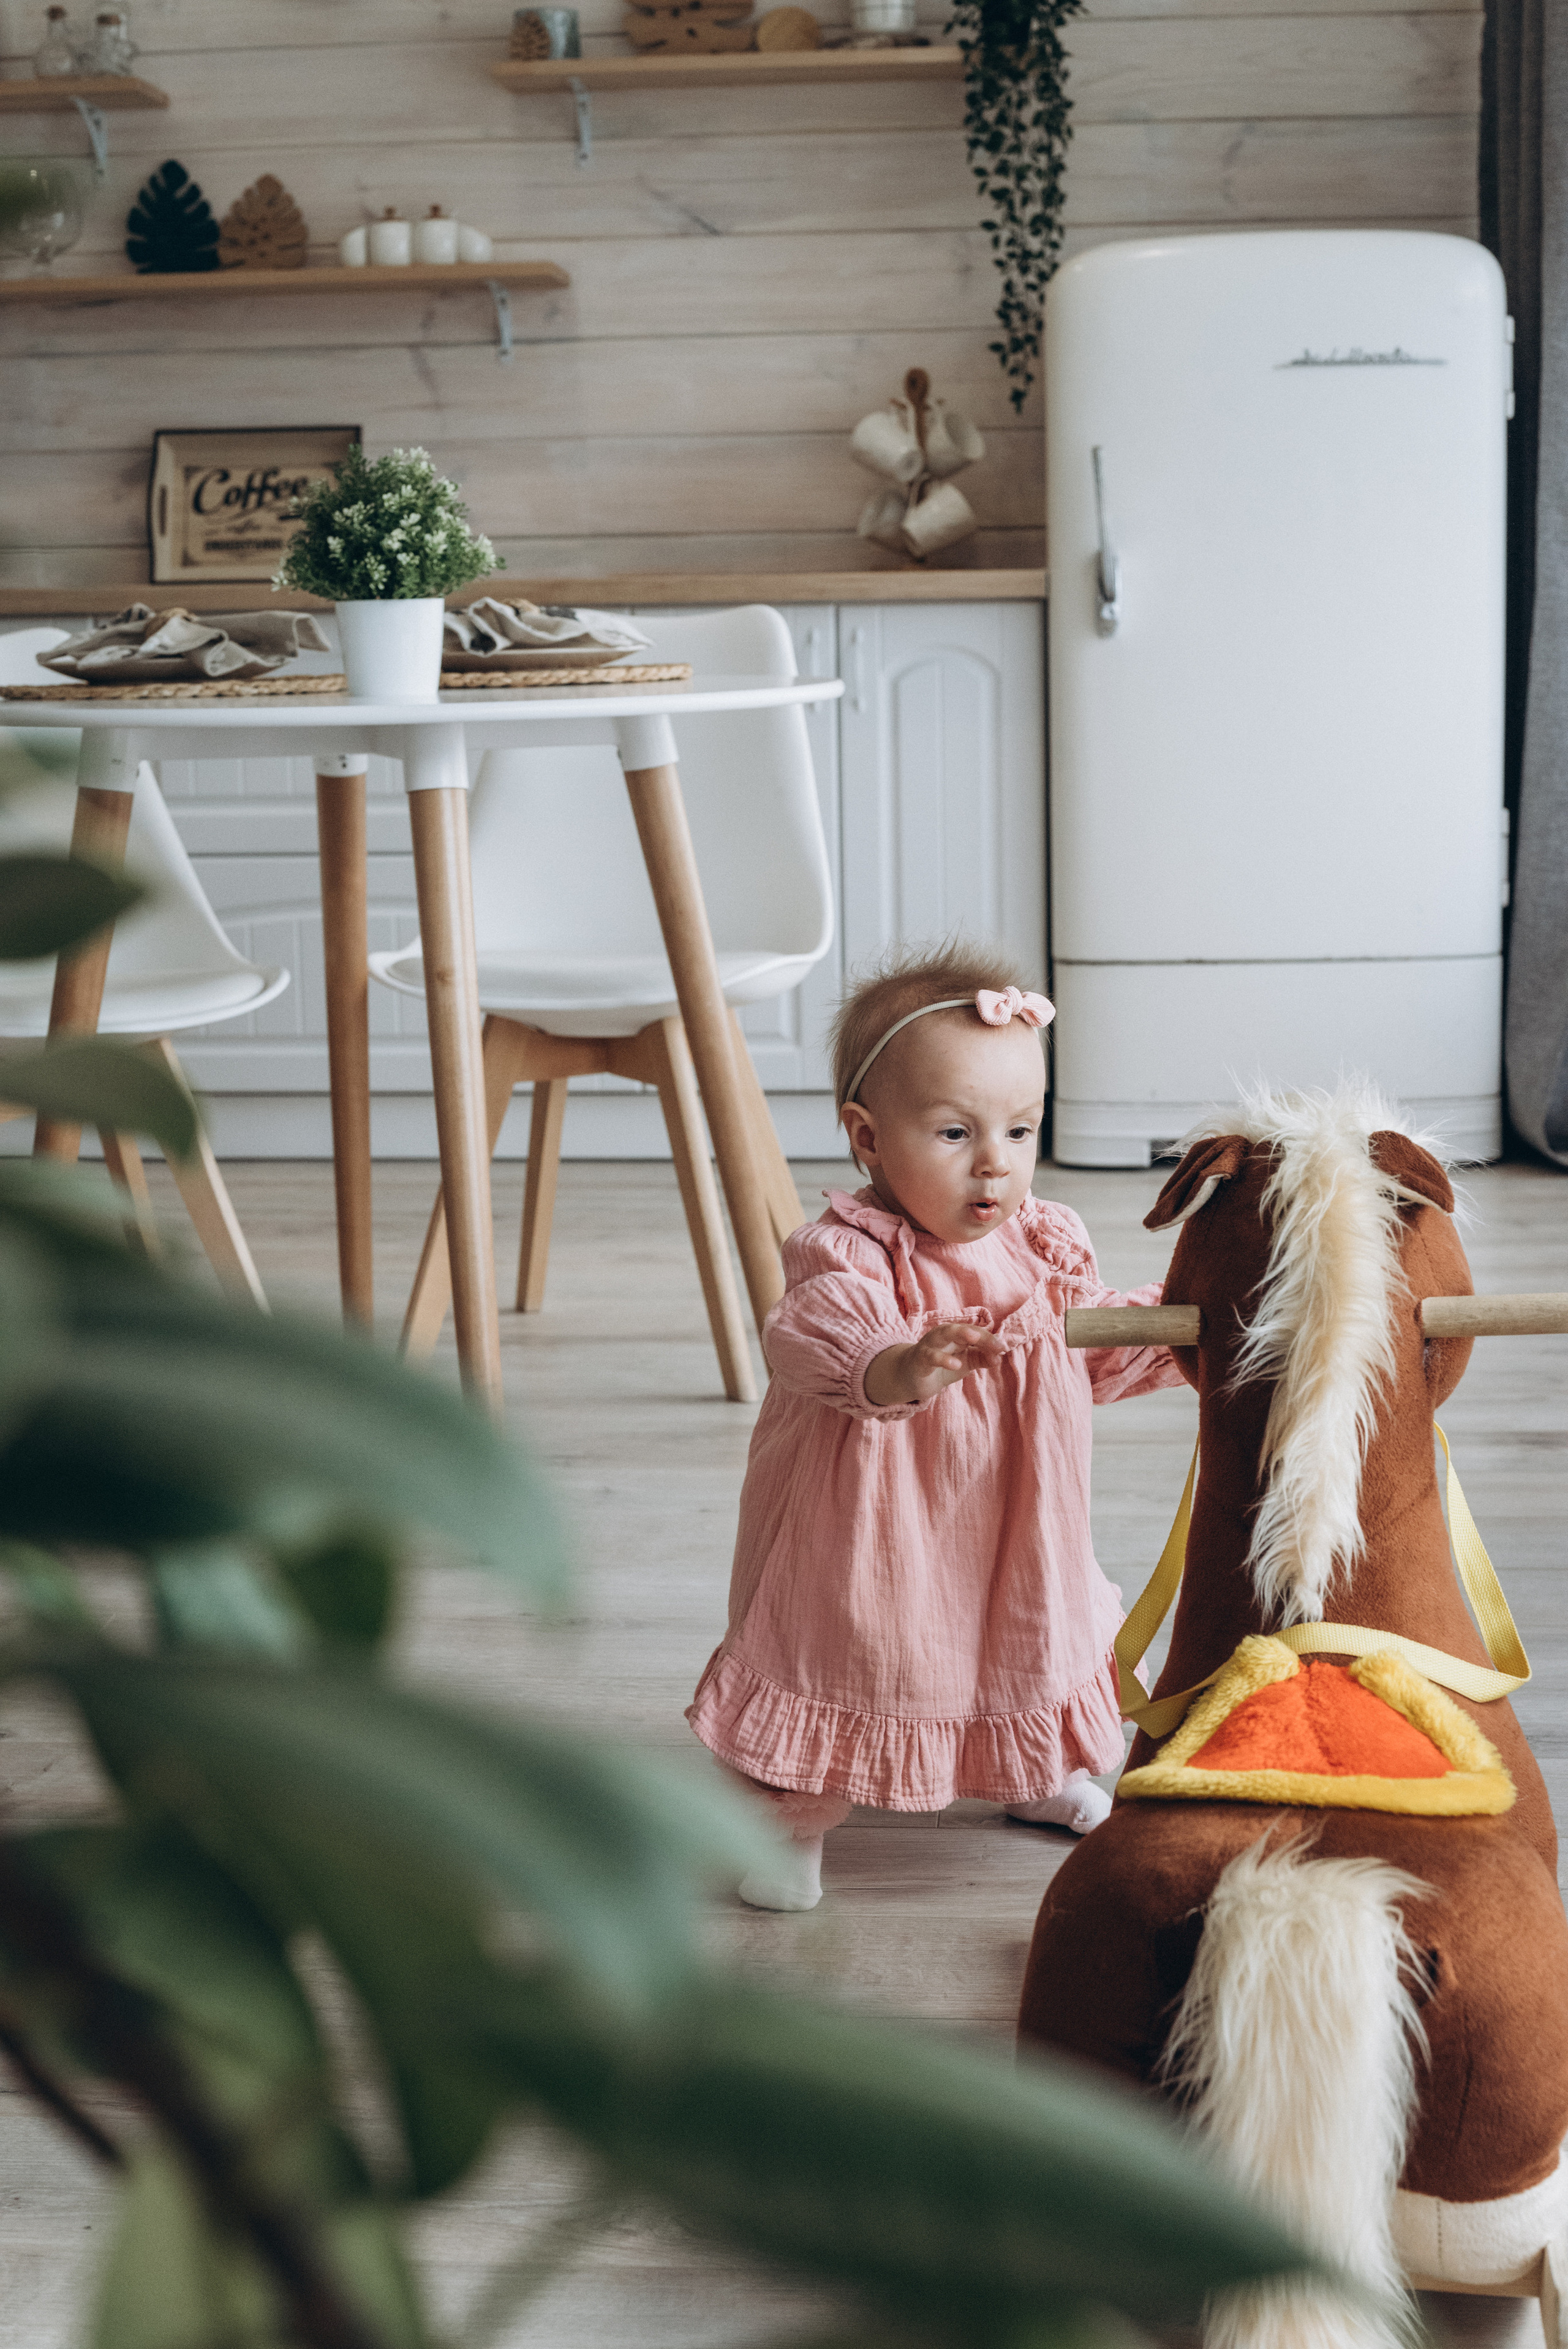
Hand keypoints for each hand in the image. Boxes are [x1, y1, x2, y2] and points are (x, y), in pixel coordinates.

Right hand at [863, 1321, 1007, 1406]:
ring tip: (974, 1338)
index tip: (1003, 1348)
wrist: (910, 1377)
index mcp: (955, 1335)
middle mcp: (942, 1336)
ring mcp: (929, 1345)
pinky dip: (942, 1359)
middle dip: (975, 1331)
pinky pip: (930, 1356)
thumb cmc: (940, 1366)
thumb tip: (1000, 1357)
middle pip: (959, 1328)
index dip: (989, 1339)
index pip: (974, 1333)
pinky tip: (955, 1364)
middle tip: (993, 1340)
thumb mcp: (965, 1363)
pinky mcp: (919, 1359)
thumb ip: (982, 1359)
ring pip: (942, 1334)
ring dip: (958, 1333)